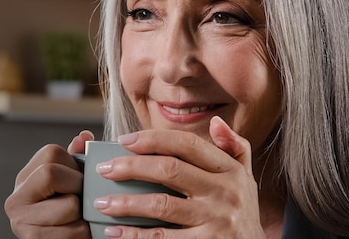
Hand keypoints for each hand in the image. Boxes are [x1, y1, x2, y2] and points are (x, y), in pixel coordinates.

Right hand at [4, 130, 93, 237]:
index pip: (52, 153)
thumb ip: (77, 159)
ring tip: (79, 220)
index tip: (78, 182)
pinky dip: (83, 233)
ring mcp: (20, 221)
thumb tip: (84, 136)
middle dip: (78, 188)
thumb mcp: (72, 183)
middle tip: (82, 201)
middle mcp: (15, 198)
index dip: (75, 166)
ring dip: (84, 214)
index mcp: (25, 178)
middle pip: (51, 173)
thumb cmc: (71, 214)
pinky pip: (72, 231)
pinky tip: (77, 234)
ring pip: (69, 204)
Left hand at [93, 116, 265, 238]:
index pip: (187, 145)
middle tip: (104, 169)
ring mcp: (216, 220)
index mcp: (230, 170)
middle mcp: (225, 192)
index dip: (153, 139)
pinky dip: (135, 236)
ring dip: (127, 203)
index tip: (124, 140)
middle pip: (169, 170)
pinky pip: (162, 238)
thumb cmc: (242, 213)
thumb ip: (234, 147)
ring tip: (102, 203)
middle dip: (131, 167)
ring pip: (162, 205)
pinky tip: (116, 233)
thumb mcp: (246, 179)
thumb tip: (216, 122)